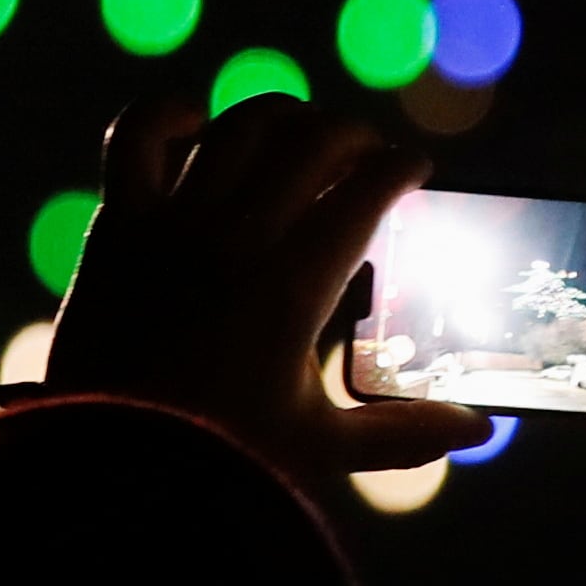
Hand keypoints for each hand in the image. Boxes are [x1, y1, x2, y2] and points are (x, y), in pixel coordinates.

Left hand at [37, 93, 487, 503]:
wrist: (108, 470)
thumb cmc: (222, 461)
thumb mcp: (321, 446)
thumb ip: (403, 432)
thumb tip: (477, 428)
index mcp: (296, 285)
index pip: (368, 188)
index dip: (401, 167)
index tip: (414, 170)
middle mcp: (237, 238)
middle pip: (314, 140)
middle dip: (355, 136)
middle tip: (367, 156)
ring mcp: (173, 224)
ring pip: (242, 125)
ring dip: (284, 118)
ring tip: (300, 137)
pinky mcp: (118, 225)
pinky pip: (140, 135)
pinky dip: (172, 114)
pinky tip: (198, 126)